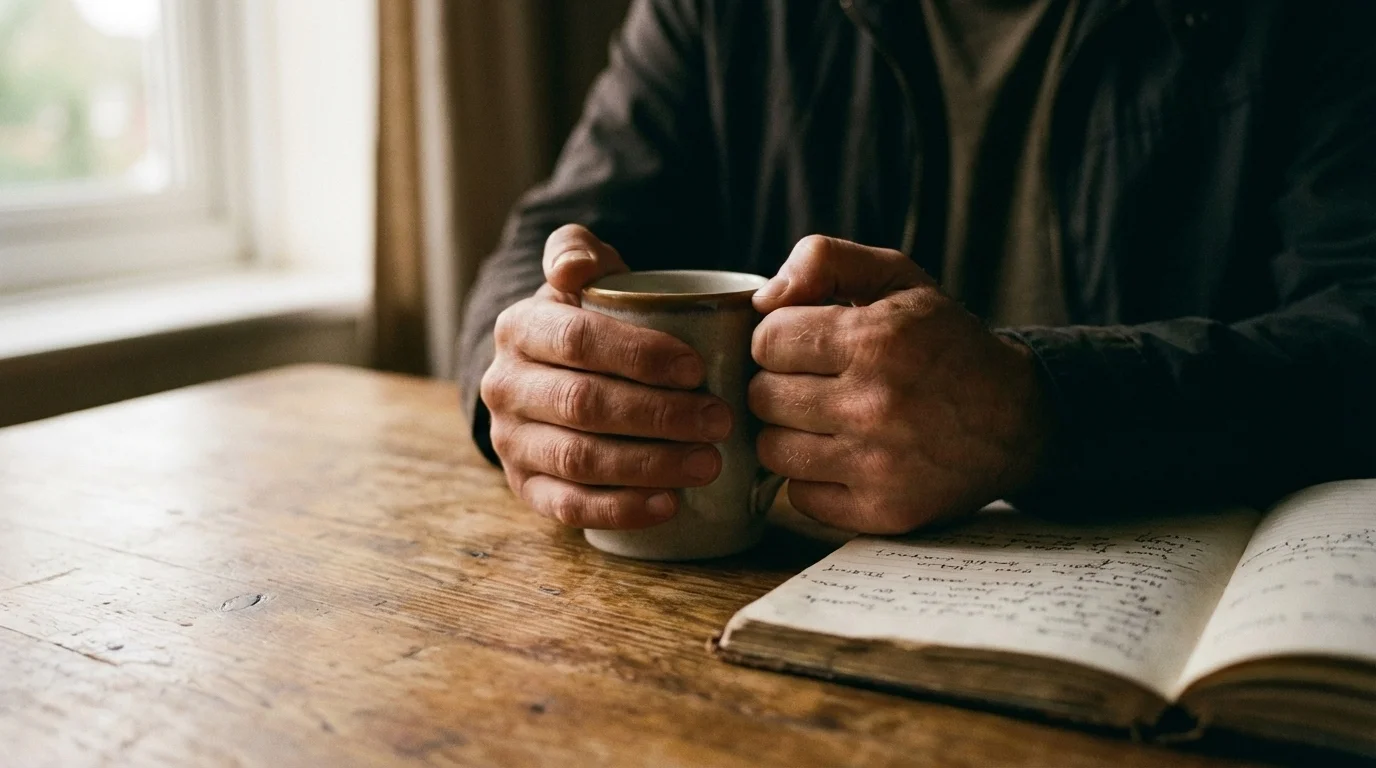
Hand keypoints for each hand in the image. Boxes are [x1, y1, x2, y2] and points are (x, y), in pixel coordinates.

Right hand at [480, 225, 733, 528]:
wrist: (548, 372)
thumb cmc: (586, 319)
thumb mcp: (583, 273)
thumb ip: (578, 250)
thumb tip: (575, 268)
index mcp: (519, 328)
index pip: (577, 341)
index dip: (639, 356)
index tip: (697, 369)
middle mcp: (504, 386)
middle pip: (584, 405)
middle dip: (658, 415)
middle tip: (720, 420)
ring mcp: (510, 442)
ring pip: (579, 460)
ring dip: (649, 465)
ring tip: (709, 461)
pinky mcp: (525, 488)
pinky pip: (568, 507)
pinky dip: (620, 509)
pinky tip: (668, 504)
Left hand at [749, 236, 1054, 533]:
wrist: (1019, 418)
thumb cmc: (946, 343)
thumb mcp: (899, 278)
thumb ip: (825, 260)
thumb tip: (764, 298)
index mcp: (876, 340)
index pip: (767, 340)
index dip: (779, 338)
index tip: (803, 343)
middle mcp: (874, 405)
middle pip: (763, 397)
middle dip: (779, 383)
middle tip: (814, 382)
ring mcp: (878, 465)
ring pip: (772, 449)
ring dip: (789, 433)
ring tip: (823, 420)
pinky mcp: (883, 512)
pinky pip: (800, 497)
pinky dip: (812, 479)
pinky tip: (843, 457)